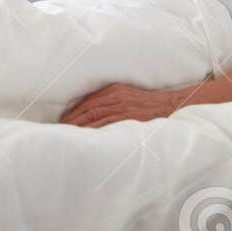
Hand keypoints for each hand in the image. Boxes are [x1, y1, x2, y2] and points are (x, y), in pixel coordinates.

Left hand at [60, 82, 177, 127]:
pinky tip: (87, 140)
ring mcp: (122, 107)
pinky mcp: (129, 117)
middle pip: (87, 110)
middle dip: (72, 122)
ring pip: (94, 118)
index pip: (86, 103)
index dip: (72, 114)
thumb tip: (91, 115)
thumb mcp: (128, 95)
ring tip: (68, 138)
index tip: (62, 123)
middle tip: (59, 133)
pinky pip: (108, 125)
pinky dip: (95, 132)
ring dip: (80, 128)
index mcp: (113, 90)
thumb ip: (111, 102)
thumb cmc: (149, 103)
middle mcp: (115, 97)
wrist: (172, 106)